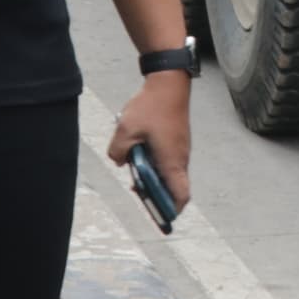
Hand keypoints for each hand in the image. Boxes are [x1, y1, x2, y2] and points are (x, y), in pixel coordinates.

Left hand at [108, 68, 191, 205]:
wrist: (169, 82)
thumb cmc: (150, 107)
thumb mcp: (125, 130)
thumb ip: (118, 152)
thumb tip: (119, 162)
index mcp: (171, 161)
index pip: (181, 196)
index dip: (172, 210)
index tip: (159, 216)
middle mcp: (180, 158)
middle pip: (174, 187)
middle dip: (156, 194)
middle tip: (137, 191)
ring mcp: (181, 148)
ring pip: (169, 172)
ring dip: (153, 176)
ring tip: (134, 168)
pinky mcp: (177, 139)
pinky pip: (168, 159)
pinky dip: (155, 162)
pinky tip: (139, 151)